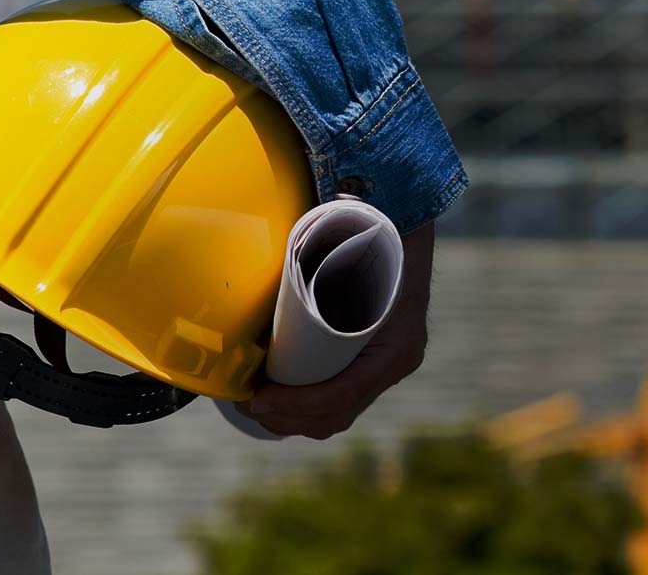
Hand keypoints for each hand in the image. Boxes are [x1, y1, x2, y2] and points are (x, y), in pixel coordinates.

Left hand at [234, 223, 434, 439]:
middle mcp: (398, 361)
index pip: (344, 392)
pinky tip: (283, 404)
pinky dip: (312, 408)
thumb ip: (303, 283)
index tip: (258, 398)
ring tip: (258, 406)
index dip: (298, 403)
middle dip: (289, 418)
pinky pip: (347, 400)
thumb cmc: (364, 240)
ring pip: (342, 413)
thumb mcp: (337, 260)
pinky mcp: (380, 363)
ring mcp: (393, 365)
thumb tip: (244, 311)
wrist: (403, 228)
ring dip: (297, 419)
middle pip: (341, 412)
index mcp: (394, 342)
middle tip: (247, 404)